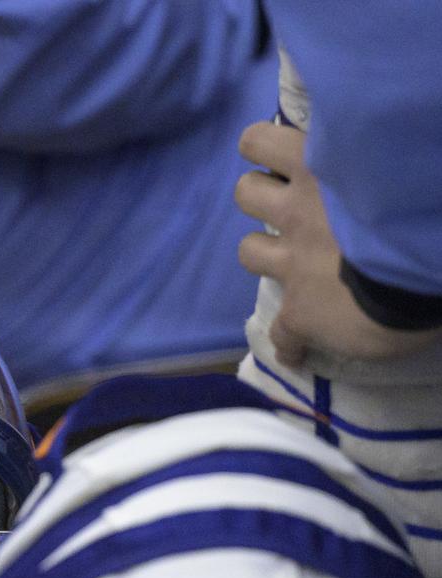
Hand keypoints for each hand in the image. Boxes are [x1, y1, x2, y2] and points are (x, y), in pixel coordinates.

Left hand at [235, 122, 439, 366]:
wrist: (424, 262)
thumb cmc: (428, 200)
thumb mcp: (403, 160)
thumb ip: (380, 159)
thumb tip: (392, 159)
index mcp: (323, 163)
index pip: (264, 140)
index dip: (268, 148)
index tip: (287, 155)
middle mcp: (298, 210)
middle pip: (245, 193)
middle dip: (259, 198)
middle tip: (287, 206)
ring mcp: (293, 262)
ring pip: (246, 249)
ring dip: (261, 252)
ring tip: (284, 259)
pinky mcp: (298, 312)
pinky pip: (280, 333)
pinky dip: (289, 342)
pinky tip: (300, 348)